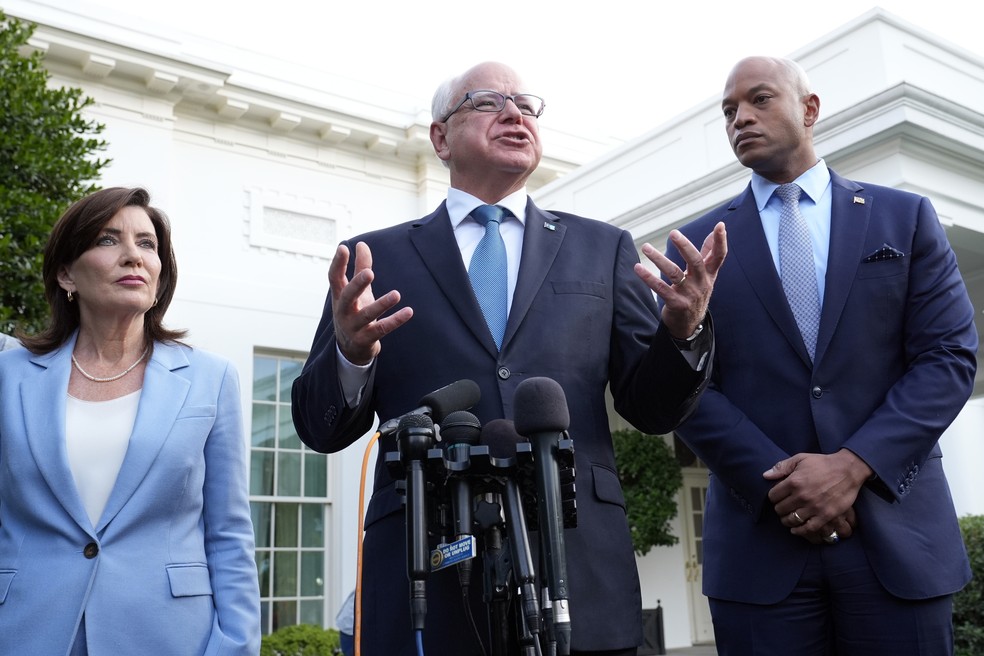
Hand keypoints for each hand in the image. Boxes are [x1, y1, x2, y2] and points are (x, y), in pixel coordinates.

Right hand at [329, 241, 412, 364]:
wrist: (350, 350)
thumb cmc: (354, 313)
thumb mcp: (357, 292)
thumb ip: (360, 268)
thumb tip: (362, 244)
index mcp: (340, 297)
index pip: (334, 278)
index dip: (338, 263)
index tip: (343, 247)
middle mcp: (343, 311)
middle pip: (348, 296)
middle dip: (358, 285)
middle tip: (370, 273)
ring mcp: (353, 327)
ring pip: (367, 315)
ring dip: (382, 304)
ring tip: (396, 294)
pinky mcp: (365, 339)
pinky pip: (381, 329)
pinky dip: (395, 321)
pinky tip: (408, 312)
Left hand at [634, 222, 726, 338]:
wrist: (690, 324)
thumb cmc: (696, 293)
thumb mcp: (706, 275)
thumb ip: (709, 253)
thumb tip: (718, 230)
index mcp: (710, 274)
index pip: (719, 256)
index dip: (721, 241)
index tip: (720, 225)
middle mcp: (702, 283)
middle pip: (695, 261)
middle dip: (684, 246)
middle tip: (673, 233)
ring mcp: (689, 294)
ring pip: (674, 273)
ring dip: (659, 259)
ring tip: (646, 247)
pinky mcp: (676, 304)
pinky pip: (660, 288)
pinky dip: (648, 278)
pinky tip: (638, 268)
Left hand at [764, 449, 871, 541]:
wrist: (848, 470)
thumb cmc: (823, 463)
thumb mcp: (800, 459)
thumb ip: (782, 467)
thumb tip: (765, 476)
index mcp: (793, 481)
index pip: (772, 496)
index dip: (773, 497)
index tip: (777, 497)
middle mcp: (802, 496)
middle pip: (780, 509)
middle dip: (779, 508)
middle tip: (783, 507)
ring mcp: (814, 507)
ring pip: (791, 520)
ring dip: (787, 520)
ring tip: (788, 517)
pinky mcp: (826, 515)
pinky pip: (808, 528)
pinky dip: (799, 530)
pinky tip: (796, 529)